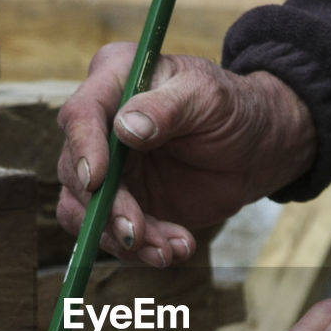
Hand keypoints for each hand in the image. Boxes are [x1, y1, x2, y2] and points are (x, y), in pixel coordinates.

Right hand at [56, 44, 315, 266]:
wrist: (254, 151)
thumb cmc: (233, 109)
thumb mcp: (208, 97)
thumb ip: (168, 108)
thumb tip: (125, 128)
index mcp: (114, 81)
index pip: (80, 113)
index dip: (83, 148)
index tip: (98, 180)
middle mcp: (100, 125)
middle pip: (76, 171)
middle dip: (107, 208)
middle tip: (138, 233)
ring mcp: (107, 168)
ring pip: (85, 211)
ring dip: (122, 237)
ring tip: (169, 249)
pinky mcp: (120, 203)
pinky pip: (111, 233)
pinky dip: (141, 249)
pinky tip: (177, 247)